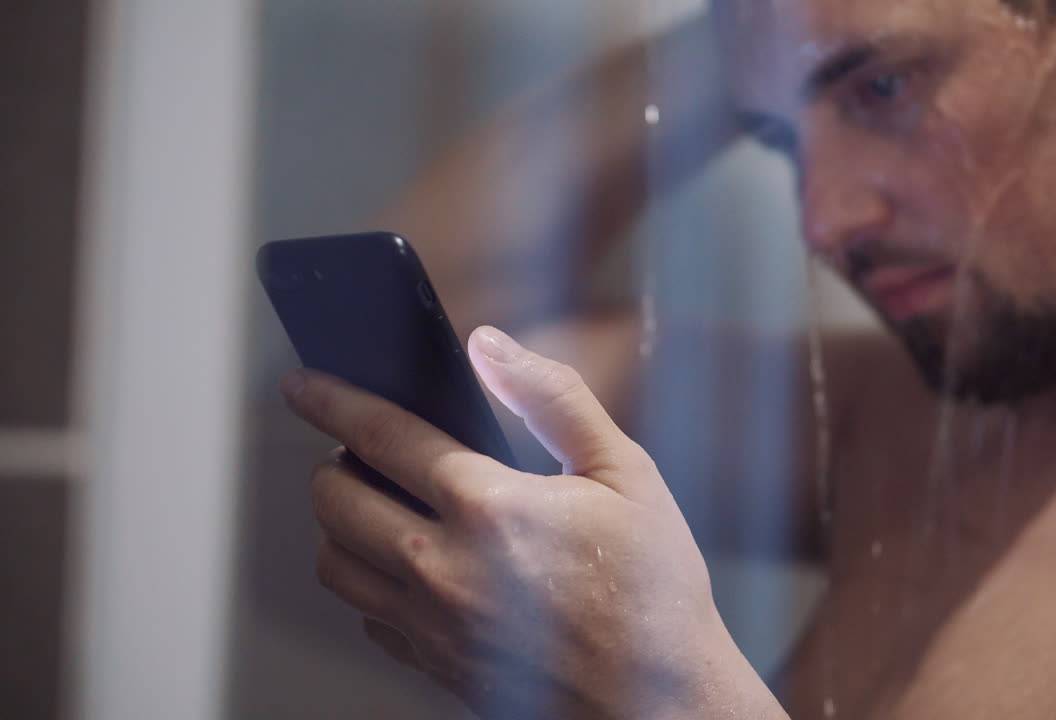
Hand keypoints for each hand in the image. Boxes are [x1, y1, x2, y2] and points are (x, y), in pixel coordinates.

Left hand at [281, 327, 784, 719]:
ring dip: (341, 522)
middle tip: (361, 449)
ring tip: (378, 504)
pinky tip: (410, 565)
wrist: (663, 702)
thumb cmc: (655, 587)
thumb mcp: (624, 472)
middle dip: (332, 461)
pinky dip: (369, 581)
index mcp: (489, 507)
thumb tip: (488, 345)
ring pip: (334, 562)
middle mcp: (445, 568)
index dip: (332, 400)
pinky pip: (366, 615)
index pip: (381, 436)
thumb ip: (553, 397)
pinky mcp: (434, 664)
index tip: (303, 383)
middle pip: (334, 499)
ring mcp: (433, 624)